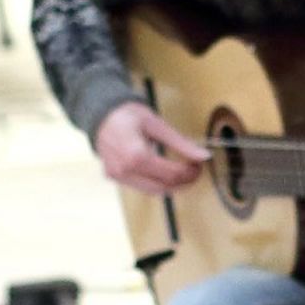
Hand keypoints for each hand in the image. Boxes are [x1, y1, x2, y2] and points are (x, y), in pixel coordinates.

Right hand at [94, 100, 208, 195]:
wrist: (100, 113)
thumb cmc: (129, 114)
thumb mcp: (157, 125)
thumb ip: (181, 143)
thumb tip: (203, 156)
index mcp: (136, 156)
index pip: (171, 174)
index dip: (190, 172)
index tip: (200, 163)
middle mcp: (125, 171)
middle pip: (163, 187)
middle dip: (184, 182)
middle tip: (195, 170)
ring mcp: (117, 176)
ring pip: (152, 191)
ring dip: (171, 185)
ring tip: (184, 173)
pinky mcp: (113, 177)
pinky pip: (140, 187)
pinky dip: (156, 183)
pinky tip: (165, 173)